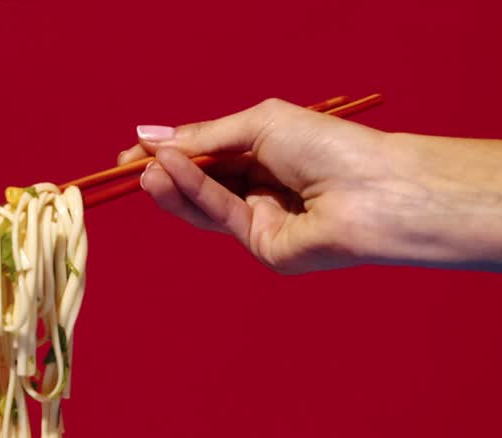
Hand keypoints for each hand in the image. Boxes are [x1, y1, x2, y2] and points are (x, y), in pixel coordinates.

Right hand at [117, 98, 394, 273]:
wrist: (374, 189)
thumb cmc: (329, 145)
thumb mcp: (259, 124)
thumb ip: (205, 136)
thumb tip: (149, 136)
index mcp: (267, 155)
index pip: (208, 155)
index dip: (169, 153)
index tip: (131, 152)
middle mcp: (262, 190)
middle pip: (200, 183)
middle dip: (164, 172)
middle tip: (127, 166)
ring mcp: (261, 222)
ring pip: (204, 205)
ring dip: (173, 186)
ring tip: (145, 171)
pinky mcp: (263, 249)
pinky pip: (221, 217)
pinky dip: (195, 193)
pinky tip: (172, 172)